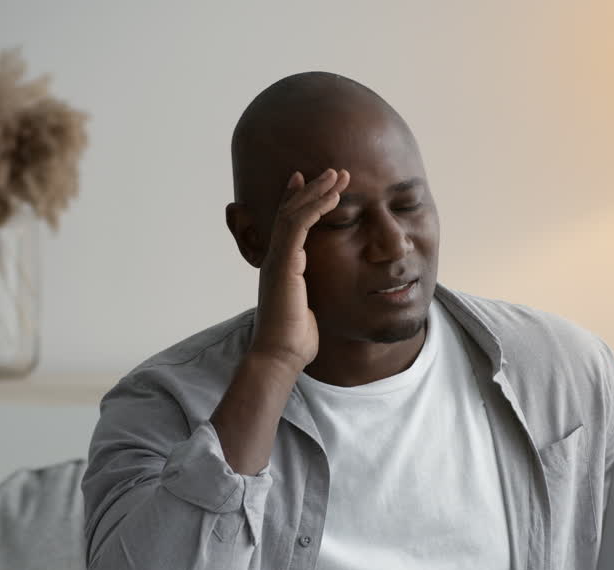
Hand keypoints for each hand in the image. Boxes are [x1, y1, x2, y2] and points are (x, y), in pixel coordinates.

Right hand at [249, 168, 349, 373]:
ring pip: (294, 213)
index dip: (298, 200)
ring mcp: (277, 259)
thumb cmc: (294, 339)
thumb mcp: (308, 309)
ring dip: (318, 191)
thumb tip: (324, 297)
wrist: (280, 355)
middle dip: (312, 189)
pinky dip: (316, 208)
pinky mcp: (284, 264)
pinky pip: (298, 226)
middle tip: (334, 171)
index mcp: (281, 266)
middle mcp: (275, 258)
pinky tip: (333, 197)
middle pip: (290, 211)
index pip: (287, 225)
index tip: (311, 181)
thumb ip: (313, 295)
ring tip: (338, 175)